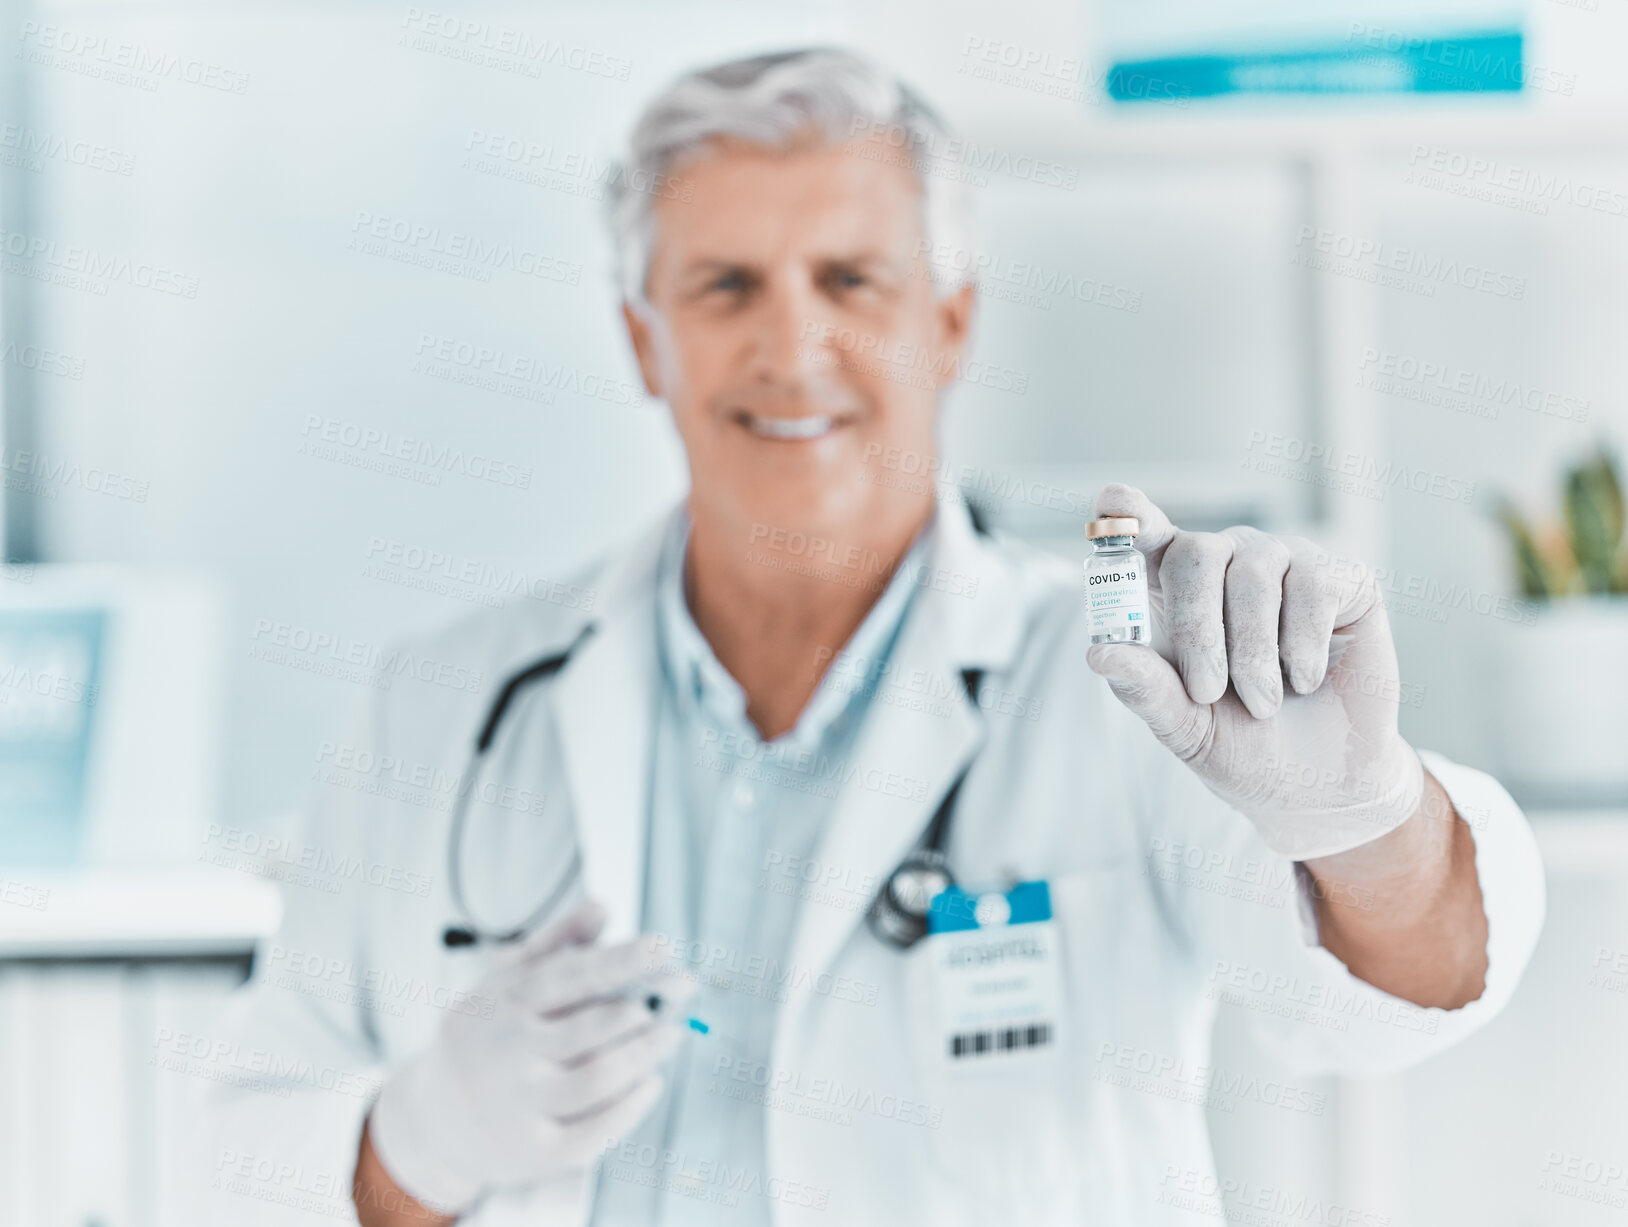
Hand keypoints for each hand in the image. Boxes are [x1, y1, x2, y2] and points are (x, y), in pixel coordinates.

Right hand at [367, 898, 694, 1214]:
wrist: (433, 1118)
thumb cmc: (486, 1037)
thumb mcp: (505, 983)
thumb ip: (556, 944)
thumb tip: (602, 906)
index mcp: (502, 1004)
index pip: (568, 977)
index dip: (619, 960)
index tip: (663, 947)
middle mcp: (507, 1054)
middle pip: (588, 1028)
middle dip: (645, 1008)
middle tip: (681, 992)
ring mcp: (518, 1107)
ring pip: (596, 1079)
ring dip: (644, 1054)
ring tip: (670, 1034)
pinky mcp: (532, 1153)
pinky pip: (593, 1133)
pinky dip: (630, 1107)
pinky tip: (651, 1082)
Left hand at [1084, 483, 1423, 860]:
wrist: (1319, 781)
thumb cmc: (1242, 745)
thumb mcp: (1184, 726)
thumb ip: (1144, 687)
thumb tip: (1098, 653)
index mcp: (1174, 591)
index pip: (1145, 534)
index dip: (1131, 515)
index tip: (1115, 503)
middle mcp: (1226, 563)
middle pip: (1195, 553)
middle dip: (1197, 628)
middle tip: (1208, 691)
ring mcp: (1284, 563)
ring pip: (1253, 574)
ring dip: (1253, 652)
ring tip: (1263, 703)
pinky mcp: (1342, 577)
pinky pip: (1312, 585)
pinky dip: (1302, 643)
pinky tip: (1304, 679)